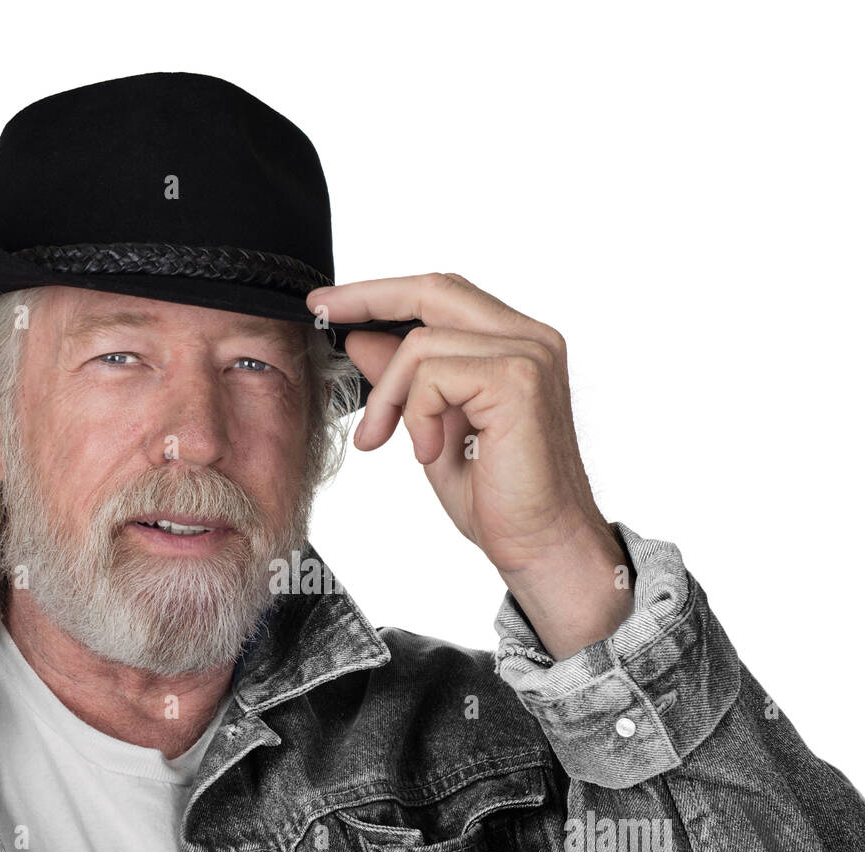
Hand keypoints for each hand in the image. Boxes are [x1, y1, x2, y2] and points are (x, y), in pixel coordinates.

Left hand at [305, 272, 634, 659]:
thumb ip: (405, 382)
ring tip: (382, 439)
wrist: (541, 547)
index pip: (442, 294)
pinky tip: (427, 453)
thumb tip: (363, 339)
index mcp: (516, 345)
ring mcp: (529, 355)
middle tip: (322, 315)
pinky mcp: (517, 380)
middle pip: (434, 290)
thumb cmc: (499, 501)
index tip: (331, 304)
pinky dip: (414, 414)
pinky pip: (433, 374)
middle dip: (368, 299)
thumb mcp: (432, 429)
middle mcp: (530, 339)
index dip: (382, 293)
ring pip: (422, 341)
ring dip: (387, 395)